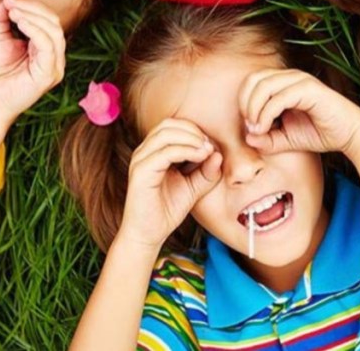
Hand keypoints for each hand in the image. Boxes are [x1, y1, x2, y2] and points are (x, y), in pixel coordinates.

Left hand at [0, 0, 65, 121]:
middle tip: (11, 2)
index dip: (30, 5)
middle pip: (53, 22)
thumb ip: (0, 20)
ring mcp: (55, 66)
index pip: (47, 19)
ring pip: (54, 31)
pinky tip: (20, 22)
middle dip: (32, 7)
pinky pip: (48, 47)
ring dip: (33, 16)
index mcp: (45, 48)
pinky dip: (35, 30)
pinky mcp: (49, 75)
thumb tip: (3, 0)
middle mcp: (55, 56)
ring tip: (13, 11)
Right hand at [117, 118, 222, 249]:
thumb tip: (218, 153)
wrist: (148, 235)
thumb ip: (206, 172)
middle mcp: (144, 151)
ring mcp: (140, 160)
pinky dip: (186, 150)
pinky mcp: (141, 172)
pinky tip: (200, 157)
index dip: (194, 131)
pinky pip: (165, 152)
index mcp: (153, 152)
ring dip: (191, 138)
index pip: (173, 126)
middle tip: (210, 145)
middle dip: (193, 131)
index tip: (211, 146)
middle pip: (169, 124)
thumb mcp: (193, 188)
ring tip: (206, 150)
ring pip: (166, 133)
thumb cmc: (167, 210)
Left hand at [239, 68, 359, 154]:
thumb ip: (266, 139)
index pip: (252, 82)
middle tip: (250, 126)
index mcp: (283, 82)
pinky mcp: (309, 89)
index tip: (248, 126)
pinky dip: (266, 113)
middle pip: (254, 79)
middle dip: (245, 103)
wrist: (350, 135)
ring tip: (257, 128)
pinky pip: (279, 97)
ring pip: (264, 85)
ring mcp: (300, 80)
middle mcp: (290, 77)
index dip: (243, 102)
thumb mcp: (286, 139)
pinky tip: (266, 128)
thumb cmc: (319, 133)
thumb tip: (247, 137)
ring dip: (254, 108)